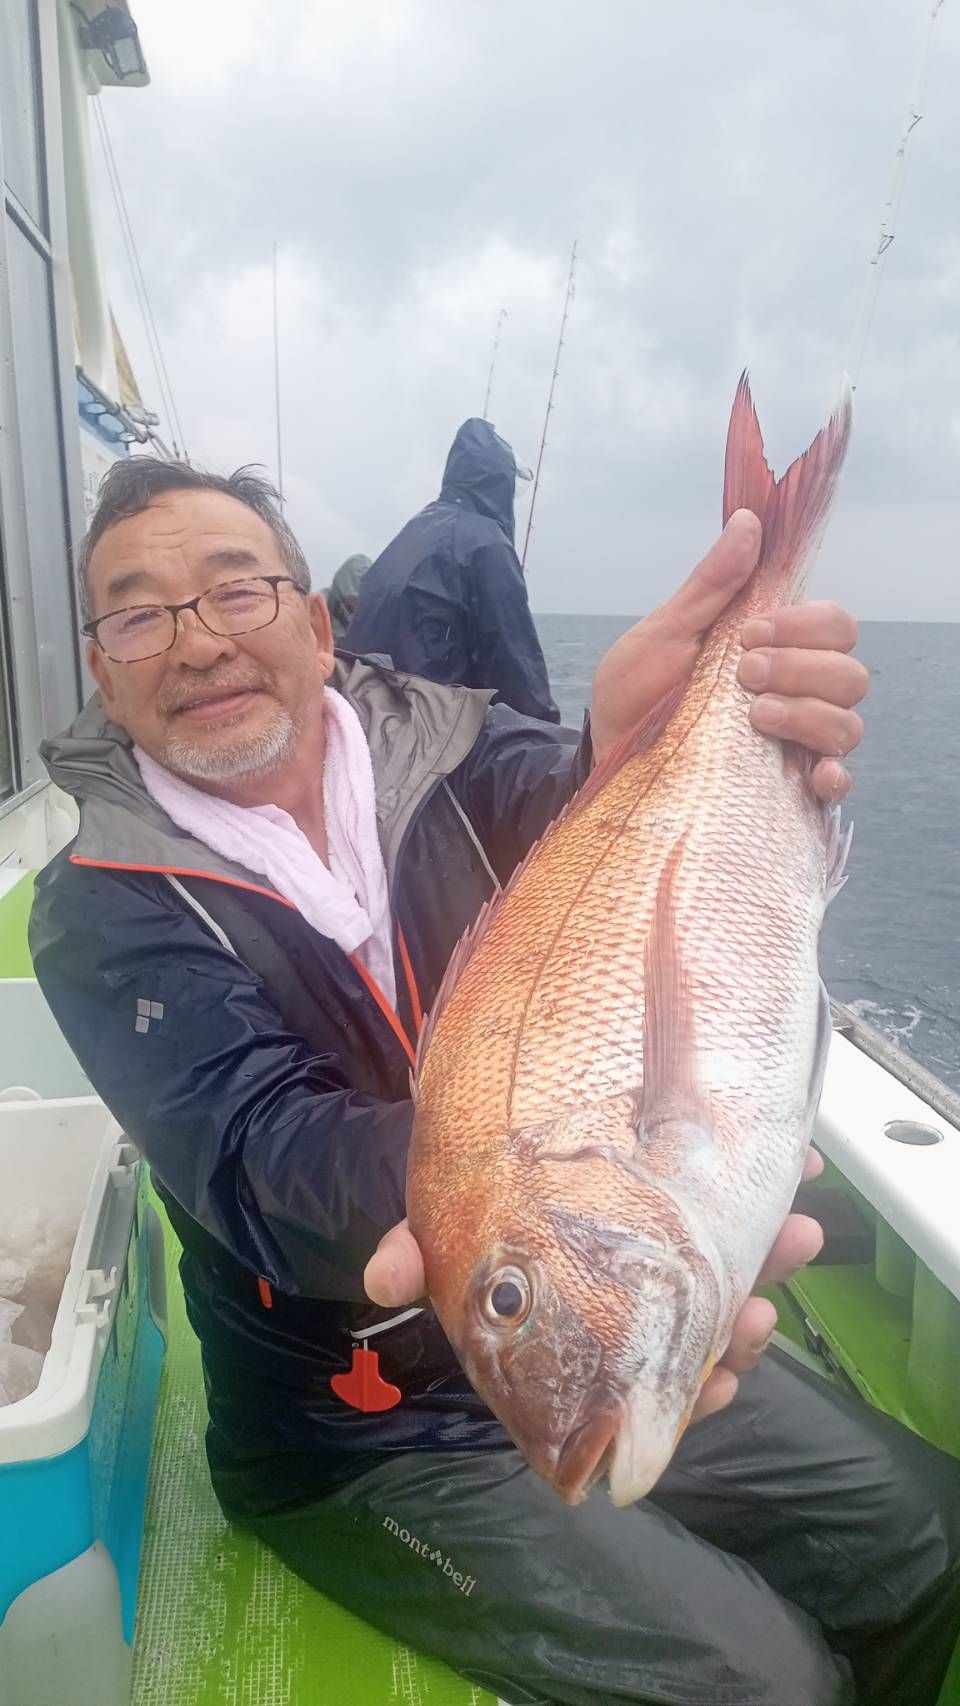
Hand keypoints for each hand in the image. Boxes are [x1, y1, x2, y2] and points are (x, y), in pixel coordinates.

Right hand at [364, 1149, 825, 1431]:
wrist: (496, 1115)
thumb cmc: (481, 1192)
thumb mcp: (448, 1219)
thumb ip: (421, 1249)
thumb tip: (380, 1278)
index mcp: (592, 1323)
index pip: (651, 1380)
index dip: (688, 1391)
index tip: (716, 1385)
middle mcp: (642, 1294)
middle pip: (707, 1330)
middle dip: (741, 1331)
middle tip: (759, 1316)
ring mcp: (679, 1242)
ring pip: (739, 1270)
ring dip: (772, 1260)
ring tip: (797, 1236)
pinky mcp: (703, 1182)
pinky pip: (751, 1196)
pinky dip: (777, 1181)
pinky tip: (798, 1162)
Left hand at [589, 509, 867, 801]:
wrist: (607, 754)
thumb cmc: (636, 693)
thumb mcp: (664, 633)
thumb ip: (711, 584)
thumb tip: (747, 521)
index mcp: (777, 649)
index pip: (835, 626)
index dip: (804, 626)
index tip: (750, 632)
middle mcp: (798, 694)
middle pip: (850, 675)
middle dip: (800, 668)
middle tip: (744, 674)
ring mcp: (796, 742)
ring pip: (848, 724)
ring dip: (807, 714)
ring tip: (754, 717)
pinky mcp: (786, 788)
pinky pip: (837, 784)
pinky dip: (833, 777)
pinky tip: (812, 773)